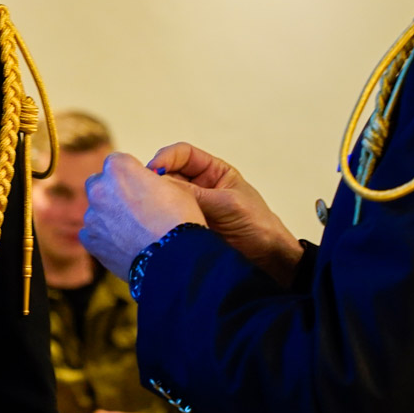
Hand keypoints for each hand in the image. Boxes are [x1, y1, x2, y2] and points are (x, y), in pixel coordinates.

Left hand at [80, 152, 204, 274]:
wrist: (174, 259)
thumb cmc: (179, 220)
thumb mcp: (173, 186)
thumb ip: (150, 180)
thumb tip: (144, 184)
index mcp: (118, 167)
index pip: (117, 162)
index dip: (131, 174)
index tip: (141, 186)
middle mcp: (99, 188)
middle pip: (100, 184)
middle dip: (113, 192)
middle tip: (134, 208)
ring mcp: (91, 215)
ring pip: (97, 211)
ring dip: (110, 217)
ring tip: (135, 232)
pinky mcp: (89, 240)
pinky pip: (93, 234)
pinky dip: (105, 238)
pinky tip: (125, 245)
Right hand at [148, 143, 302, 284]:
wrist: (268, 257)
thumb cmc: (258, 225)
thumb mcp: (228, 204)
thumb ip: (196, 194)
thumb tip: (161, 185)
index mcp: (213, 171)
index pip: (182, 155)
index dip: (165, 158)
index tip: (153, 171)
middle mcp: (199, 186)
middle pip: (168, 174)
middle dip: (156, 180)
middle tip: (146, 191)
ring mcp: (191, 206)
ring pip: (164, 197)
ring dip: (155, 201)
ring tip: (148, 209)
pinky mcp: (185, 226)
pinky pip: (166, 218)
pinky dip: (158, 219)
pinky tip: (153, 223)